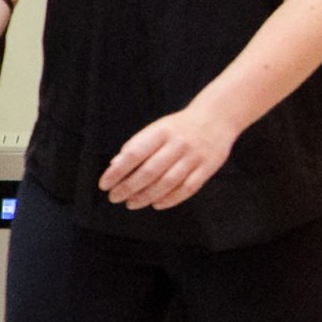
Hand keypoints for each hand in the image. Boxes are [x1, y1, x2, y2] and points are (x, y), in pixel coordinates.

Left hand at [100, 101, 237, 210]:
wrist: (217, 117)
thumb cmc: (179, 127)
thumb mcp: (156, 128)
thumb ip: (136, 145)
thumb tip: (115, 165)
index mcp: (161, 132)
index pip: (134, 153)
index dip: (117, 171)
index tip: (104, 184)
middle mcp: (177, 144)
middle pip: (150, 171)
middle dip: (128, 187)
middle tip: (114, 197)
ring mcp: (194, 157)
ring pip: (168, 182)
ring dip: (146, 196)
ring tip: (131, 203)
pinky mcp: (207, 168)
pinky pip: (188, 188)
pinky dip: (171, 199)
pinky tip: (156, 204)